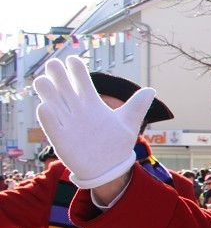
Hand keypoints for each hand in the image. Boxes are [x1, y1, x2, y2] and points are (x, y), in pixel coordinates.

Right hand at [33, 56, 154, 187]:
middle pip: (65, 90)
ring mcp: (68, 124)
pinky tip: (44, 107)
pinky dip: (48, 119)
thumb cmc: (116, 144)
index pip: (83, 83)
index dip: (77, 71)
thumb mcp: (129, 124)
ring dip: (47, 93)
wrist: (109, 168)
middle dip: (58, 76)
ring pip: (54, 105)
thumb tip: (150, 90)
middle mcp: (77, 111)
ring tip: (42, 81)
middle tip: (53, 63)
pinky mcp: (62, 141)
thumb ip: (136, 107)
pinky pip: (52, 128)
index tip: (73, 59)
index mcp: (92, 104)